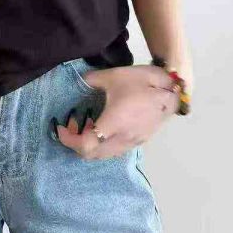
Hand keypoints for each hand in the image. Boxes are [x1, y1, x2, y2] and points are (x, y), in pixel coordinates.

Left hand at [54, 65, 178, 159]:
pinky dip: (103, 144)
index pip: (85, 146)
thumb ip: (91, 80)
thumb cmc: (141, 82)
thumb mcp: (113, 76)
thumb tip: (78, 82)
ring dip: (91, 145)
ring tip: (88, 125)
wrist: (172, 89)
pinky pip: (115, 151)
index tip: (61, 128)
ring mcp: (133, 142)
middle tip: (72, 126)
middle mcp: (123, 138)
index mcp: (114, 124)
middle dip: (76, 144)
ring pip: (104, 155)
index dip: (68, 140)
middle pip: (92, 155)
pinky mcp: (140, 141)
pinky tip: (103, 126)